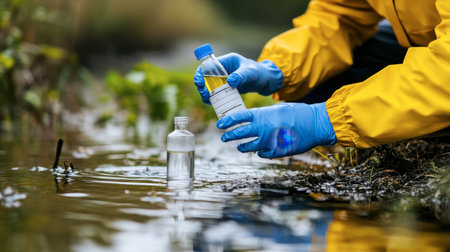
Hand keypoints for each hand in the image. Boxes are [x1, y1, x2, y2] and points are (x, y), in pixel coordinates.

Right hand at [194, 53, 282, 103]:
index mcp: (225, 61)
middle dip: (201, 86)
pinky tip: (213, 103)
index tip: (200, 83)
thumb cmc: (259, 72)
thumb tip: (230, 81)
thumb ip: (241, 76)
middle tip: (205, 95)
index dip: (200, 73)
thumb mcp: (251, 73)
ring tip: (208, 100)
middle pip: (205, 77)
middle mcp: (222, 70)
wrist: (265, 81)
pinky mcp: (226, 88)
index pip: (207, 65)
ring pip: (208, 86)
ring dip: (205, 94)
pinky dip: (212, 99)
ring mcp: (223, 80)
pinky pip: (215, 93)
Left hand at [216, 102, 336, 157]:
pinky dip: (260, 152)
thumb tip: (253, 120)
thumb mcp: (278, 109)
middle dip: (229, 135)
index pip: (239, 117)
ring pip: (248, 146)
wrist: (315, 124)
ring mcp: (268, 141)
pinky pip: (262, 154)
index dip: (228, 121)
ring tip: (240, 147)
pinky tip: (260, 151)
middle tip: (224, 137)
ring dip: (242, 147)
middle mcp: (262, 128)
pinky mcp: (276, 151)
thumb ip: (264, 116)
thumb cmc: (298, 113)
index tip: (220, 124)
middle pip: (239, 133)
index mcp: (262, 115)